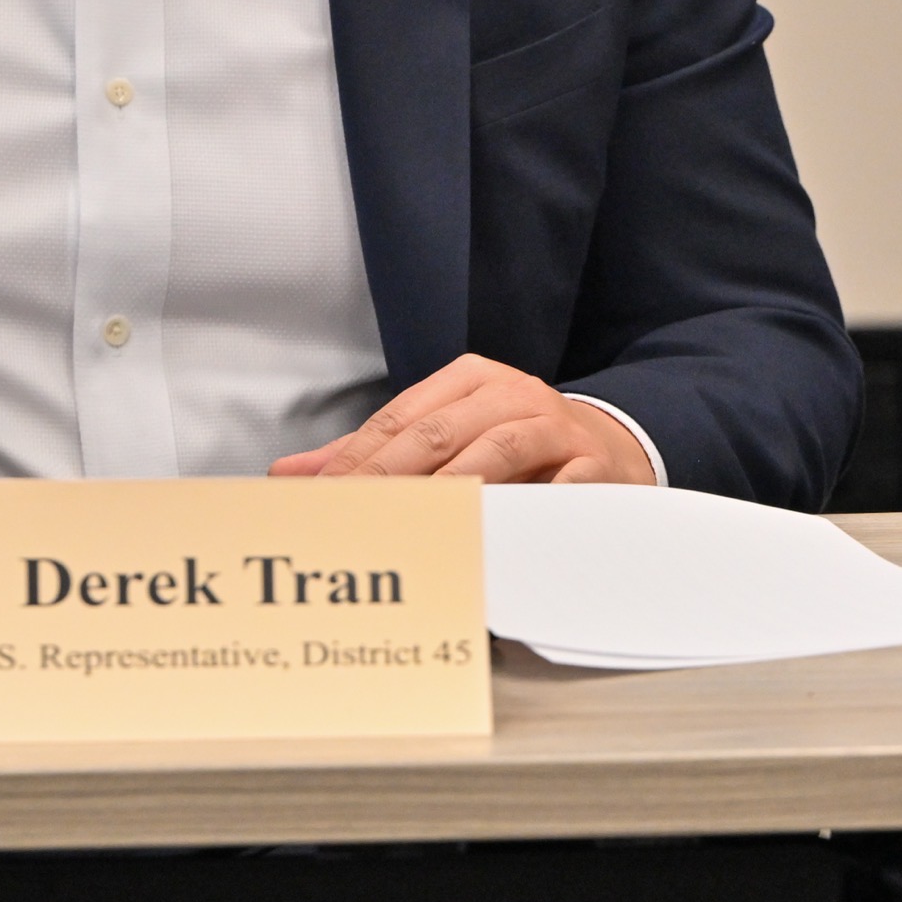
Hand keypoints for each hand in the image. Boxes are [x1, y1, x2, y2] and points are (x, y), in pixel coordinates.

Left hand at [271, 355, 655, 485]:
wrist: (611, 446)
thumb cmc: (517, 446)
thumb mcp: (447, 434)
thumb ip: (372, 454)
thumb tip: (291, 474)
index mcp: (468, 381)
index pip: (401, 418)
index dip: (359, 458)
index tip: (326, 496)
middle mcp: (510, 393)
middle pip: (439, 431)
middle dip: (392, 474)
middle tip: (358, 511)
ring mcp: (553, 424)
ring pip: (496, 447)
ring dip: (455, 483)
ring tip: (419, 515)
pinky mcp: (591, 460)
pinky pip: (558, 480)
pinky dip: (532, 499)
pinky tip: (505, 521)